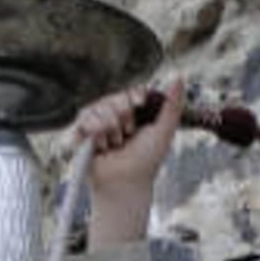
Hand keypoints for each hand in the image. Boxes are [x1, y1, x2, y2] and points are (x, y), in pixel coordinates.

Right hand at [73, 78, 183, 246]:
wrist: (126, 183)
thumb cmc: (146, 162)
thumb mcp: (163, 131)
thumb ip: (172, 105)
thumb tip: (179, 77)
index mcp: (132, 115)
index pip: (128, 93)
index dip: (132, 95)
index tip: (139, 102)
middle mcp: (113, 117)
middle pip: (111, 98)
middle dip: (121, 113)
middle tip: (127, 132)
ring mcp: (95, 126)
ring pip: (95, 108)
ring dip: (107, 126)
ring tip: (113, 144)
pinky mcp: (80, 136)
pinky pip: (81, 121)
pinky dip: (92, 132)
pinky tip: (101, 145)